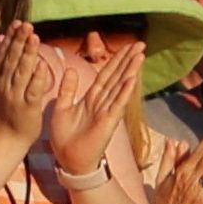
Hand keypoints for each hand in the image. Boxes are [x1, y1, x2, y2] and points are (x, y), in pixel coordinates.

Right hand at [0, 19, 51, 145]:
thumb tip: (2, 39)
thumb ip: (1, 63)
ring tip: (34, 37)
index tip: (18, 23)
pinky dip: (37, 77)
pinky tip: (42, 64)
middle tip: (27, 25)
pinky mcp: (27, 106)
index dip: (11, 38)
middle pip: (12, 59)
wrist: (3, 137)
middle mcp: (3, 84)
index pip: (4, 54)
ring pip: (21, 71)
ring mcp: (14, 95)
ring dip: (28, 53)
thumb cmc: (6, 109)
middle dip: (19, 41)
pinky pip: (32, 90)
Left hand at [48, 45, 136, 173]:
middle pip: (116, 76)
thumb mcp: (61, 108)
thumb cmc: (65, 137)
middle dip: (127, 60)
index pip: (105, 74)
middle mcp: (102, 102)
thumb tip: (69, 69)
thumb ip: (67, 89)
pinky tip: (131, 79)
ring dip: (130, 71)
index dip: (115, 60)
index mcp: (90, 98)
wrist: (69, 160)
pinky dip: (124, 92)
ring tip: (140, 55)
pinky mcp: (108, 122)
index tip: (126, 46)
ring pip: (119, 86)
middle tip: (141, 44)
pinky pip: (117, 104)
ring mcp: (107, 111)